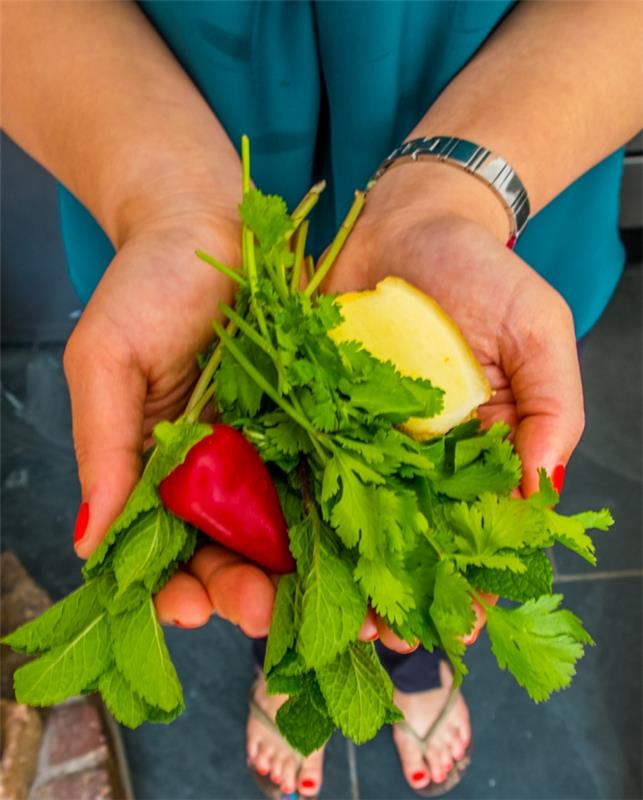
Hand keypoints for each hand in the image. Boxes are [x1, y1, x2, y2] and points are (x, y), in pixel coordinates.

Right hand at [64, 201, 415, 650]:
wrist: (211, 222)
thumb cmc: (146, 283)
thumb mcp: (107, 359)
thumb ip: (102, 446)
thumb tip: (90, 540)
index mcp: (162, 468)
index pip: (163, 547)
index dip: (174, 585)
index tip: (188, 608)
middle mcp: (219, 472)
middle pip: (231, 552)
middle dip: (245, 593)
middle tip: (262, 613)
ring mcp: (272, 451)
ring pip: (289, 530)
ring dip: (308, 576)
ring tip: (331, 609)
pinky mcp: (319, 425)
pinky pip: (335, 478)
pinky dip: (351, 519)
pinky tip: (369, 550)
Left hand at [325, 163, 584, 637]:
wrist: (410, 219)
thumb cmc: (481, 271)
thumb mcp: (536, 329)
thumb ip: (552, 406)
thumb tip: (539, 488)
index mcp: (472, 450)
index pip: (474, 530)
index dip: (469, 579)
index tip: (457, 623)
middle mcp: (411, 456)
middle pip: (404, 538)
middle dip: (393, 590)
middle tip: (377, 635)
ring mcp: (356, 437)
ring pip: (346, 517)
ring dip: (335, 568)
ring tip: (322, 613)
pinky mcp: (309, 411)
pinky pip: (296, 464)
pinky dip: (283, 506)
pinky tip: (272, 549)